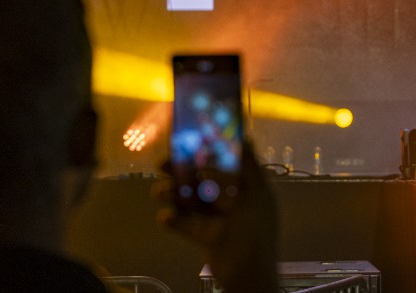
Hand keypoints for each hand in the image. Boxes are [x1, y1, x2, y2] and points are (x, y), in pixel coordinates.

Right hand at [155, 142, 279, 292]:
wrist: (248, 278)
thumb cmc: (255, 234)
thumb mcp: (257, 197)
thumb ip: (250, 168)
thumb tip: (247, 138)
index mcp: (249, 187)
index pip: (227, 162)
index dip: (208, 151)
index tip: (188, 142)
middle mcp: (235, 200)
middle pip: (206, 179)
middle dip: (185, 171)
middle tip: (161, 164)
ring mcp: (220, 218)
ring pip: (194, 200)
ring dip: (175, 194)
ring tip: (158, 191)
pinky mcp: (206, 236)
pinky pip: (187, 224)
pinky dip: (175, 219)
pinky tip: (164, 216)